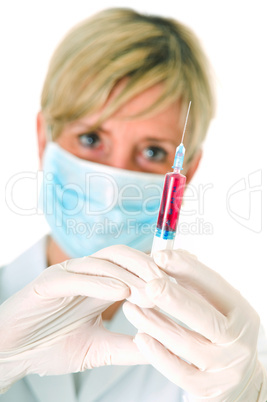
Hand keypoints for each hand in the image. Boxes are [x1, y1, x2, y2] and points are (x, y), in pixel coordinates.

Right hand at [0, 249, 161, 392]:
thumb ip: (126, 346)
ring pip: (102, 261)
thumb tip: (159, 348)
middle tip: (168, 285)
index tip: (179, 285)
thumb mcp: (97, 349)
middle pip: (121, 255)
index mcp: (98, 286)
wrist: (12, 354)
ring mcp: (66, 275)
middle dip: (147, 266)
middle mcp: (85, 275)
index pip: (131, 268)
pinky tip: (120, 292)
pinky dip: (100, 282)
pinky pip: (76, 275)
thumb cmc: (51, 347)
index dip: (155, 272)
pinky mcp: (47, 283)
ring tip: (150, 289)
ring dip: (129, 273)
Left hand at [123, 249, 266, 400]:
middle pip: (204, 318)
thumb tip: (168, 256)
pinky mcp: (207, 390)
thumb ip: (196, 284)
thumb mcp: (218, 309)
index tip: (161, 256)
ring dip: (154, 323)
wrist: (239, 382)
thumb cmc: (221, 335)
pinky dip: (157, 354)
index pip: (216, 287)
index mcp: (241, 314)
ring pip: (184, 343)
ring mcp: (223, 368)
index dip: (188, 270)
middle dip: (174, 298)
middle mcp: (237, 341)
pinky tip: (140, 338)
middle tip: (149, 284)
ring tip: (131, 308)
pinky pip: (178, 371)